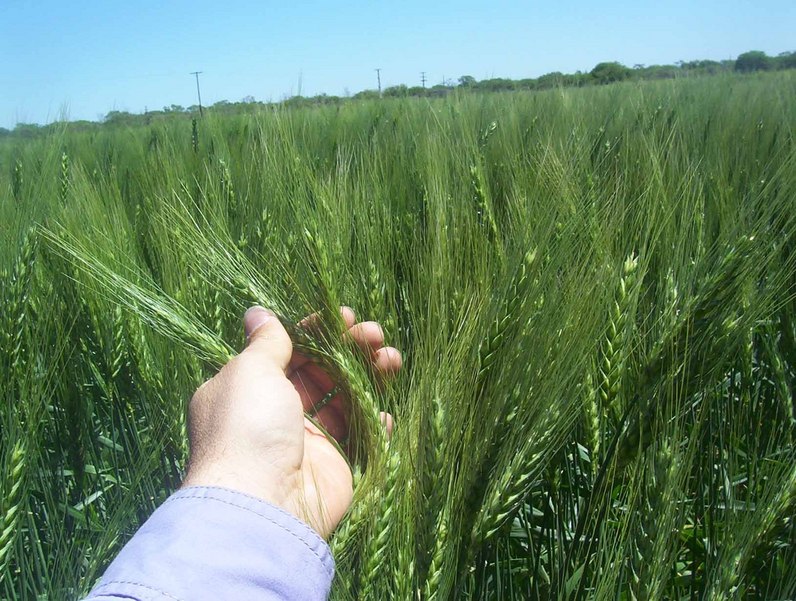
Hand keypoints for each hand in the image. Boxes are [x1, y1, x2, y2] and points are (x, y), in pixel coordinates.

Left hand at [181, 306, 401, 538]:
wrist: (262, 502)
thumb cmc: (249, 426)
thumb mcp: (251, 371)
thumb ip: (266, 342)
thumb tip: (258, 312)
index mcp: (250, 388)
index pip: (289, 350)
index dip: (318, 332)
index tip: (343, 317)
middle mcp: (276, 412)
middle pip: (322, 371)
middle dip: (351, 349)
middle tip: (375, 334)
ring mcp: (306, 441)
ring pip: (346, 399)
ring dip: (371, 375)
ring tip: (392, 358)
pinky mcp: (332, 466)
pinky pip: (359, 438)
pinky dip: (375, 423)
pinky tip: (384, 411)